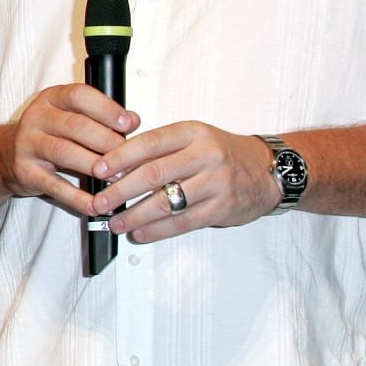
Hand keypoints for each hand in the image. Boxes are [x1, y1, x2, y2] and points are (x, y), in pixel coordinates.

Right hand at [0, 84, 139, 213]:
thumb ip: (99, 116)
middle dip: (107, 142)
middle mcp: (37, 117)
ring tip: (117, 178)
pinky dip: (77, 197)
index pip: (79, 96)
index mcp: (52, 99)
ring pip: (65, 153)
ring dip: (94, 166)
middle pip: (76, 126)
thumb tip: (133, 121)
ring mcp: (28, 144)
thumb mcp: (69, 116)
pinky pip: (54, 185)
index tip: (128, 124)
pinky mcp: (25, 171)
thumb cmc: (47, 133)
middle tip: (129, 157)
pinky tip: (95, 204)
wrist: (5, 155)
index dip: (106, 109)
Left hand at [90, 122, 279, 241]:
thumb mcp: (193, 139)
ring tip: (115, 222)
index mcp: (192, 132)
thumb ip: (160, 149)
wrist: (267, 170)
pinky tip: (140, 233)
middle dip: (120, 191)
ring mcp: (216, 182)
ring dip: (135, 215)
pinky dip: (157, 230)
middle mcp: (205, 155)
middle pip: (153, 174)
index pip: (149, 143)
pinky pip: (183, 222)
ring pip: (166, 202)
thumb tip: (116, 167)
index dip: (119, 157)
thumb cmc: (222, 153)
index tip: (97, 170)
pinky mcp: (222, 207)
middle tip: (99, 202)